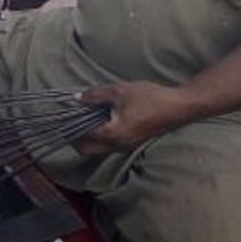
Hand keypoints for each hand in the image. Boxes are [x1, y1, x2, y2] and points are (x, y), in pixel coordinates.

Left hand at [73, 81, 196, 156]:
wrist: (179, 107)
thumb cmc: (150, 98)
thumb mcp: (119, 91)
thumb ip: (95, 95)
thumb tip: (76, 98)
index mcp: (112, 134)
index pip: (81, 139)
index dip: (69, 128)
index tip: (62, 117)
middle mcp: (117, 145)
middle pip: (86, 150)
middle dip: (75, 138)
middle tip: (70, 119)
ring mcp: (125, 146)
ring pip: (97, 149)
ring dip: (87, 137)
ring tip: (84, 116)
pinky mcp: (131, 142)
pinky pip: (108, 144)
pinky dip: (99, 135)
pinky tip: (100, 117)